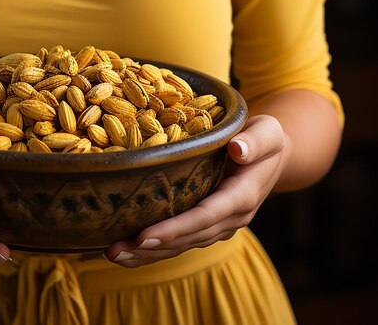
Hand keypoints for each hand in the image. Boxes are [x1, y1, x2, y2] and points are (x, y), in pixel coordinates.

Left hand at [104, 114, 288, 265]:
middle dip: (151, 247)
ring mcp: (220, 225)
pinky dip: (155, 248)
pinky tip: (129, 251)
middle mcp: (231, 218)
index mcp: (242, 196)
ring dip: (147, 254)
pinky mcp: (209, 225)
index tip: (144, 236)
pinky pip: (181, 241)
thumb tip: (238, 149)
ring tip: (113, 254)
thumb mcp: (266, 132)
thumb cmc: (264, 138)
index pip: (204, 216)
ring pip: (182, 245)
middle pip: (188, 238)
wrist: (272, 157)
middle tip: (114, 250)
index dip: (175, 229)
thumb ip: (255, 141)